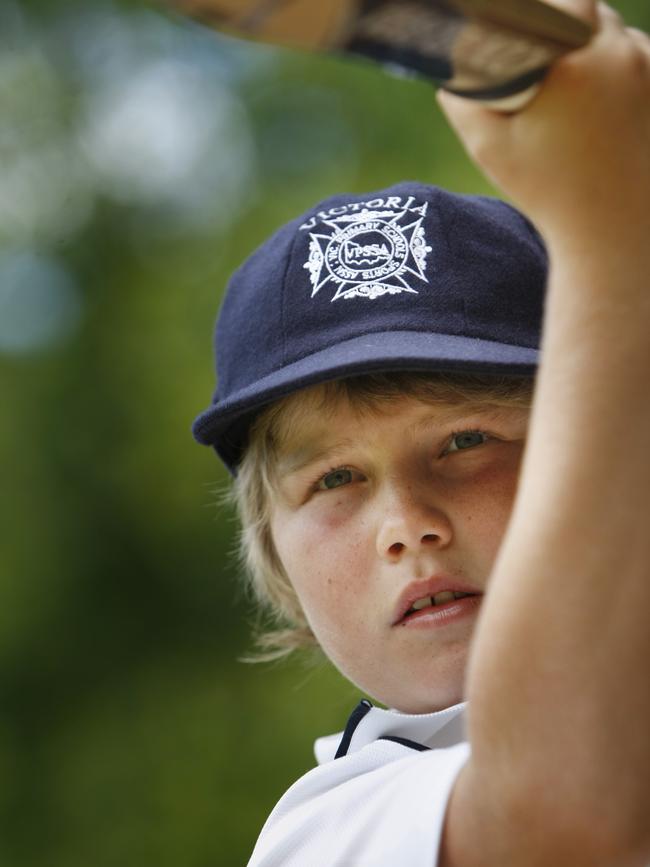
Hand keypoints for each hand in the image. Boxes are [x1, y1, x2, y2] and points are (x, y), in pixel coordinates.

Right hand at [437, 2, 649, 249]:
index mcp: (574, 64)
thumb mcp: (490, 149)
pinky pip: (634, 55)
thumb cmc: (548, 191)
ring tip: (564, 86)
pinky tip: (590, 99)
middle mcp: (619, 56)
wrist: (612, 228)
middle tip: (537, 62)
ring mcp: (647, 72)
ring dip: (589, 45)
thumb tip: (451, 71)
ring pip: (614, 32)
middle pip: (589, 10)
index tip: (516, 33)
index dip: (539, 9)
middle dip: (561, 25)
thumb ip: (463, 102)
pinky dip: (613, 65)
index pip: (563, 1)